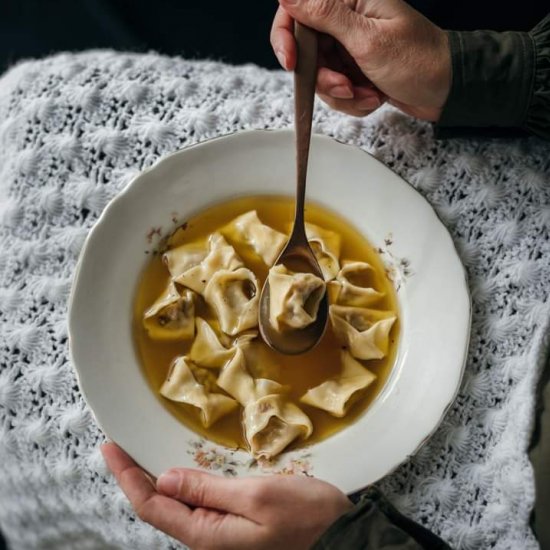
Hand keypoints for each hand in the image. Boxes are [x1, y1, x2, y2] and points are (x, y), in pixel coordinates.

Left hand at [101, 442, 351, 549]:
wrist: (339, 533)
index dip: (128, 476)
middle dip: (136, 477)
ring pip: (176, 504)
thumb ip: (208, 490)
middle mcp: (207, 537)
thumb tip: (165, 479)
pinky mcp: (232, 523)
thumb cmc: (305, 515)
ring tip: (139, 455)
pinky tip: (179, 470)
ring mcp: (220, 532)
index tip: (111, 448)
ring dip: (156, 479)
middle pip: (159, 506)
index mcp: (207, 535)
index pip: (152, 505)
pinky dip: (181, 482)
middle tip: (120, 447)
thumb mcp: (257, 497)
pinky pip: (196, 503)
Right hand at [270, 0, 450, 120]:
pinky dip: (352, 100)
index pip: (297, 10)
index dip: (286, 37)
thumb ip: (325, 15)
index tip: (293, 63)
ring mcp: (349, 47)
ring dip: (342, 93)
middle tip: (347, 86)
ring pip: (320, 76)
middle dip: (324, 77)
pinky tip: (373, 96)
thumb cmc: (418, 60)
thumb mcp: (367, 40)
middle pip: (306, 51)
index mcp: (350, 0)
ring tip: (369, 93)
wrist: (445, 91)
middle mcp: (346, 21)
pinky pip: (335, 90)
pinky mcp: (354, 69)